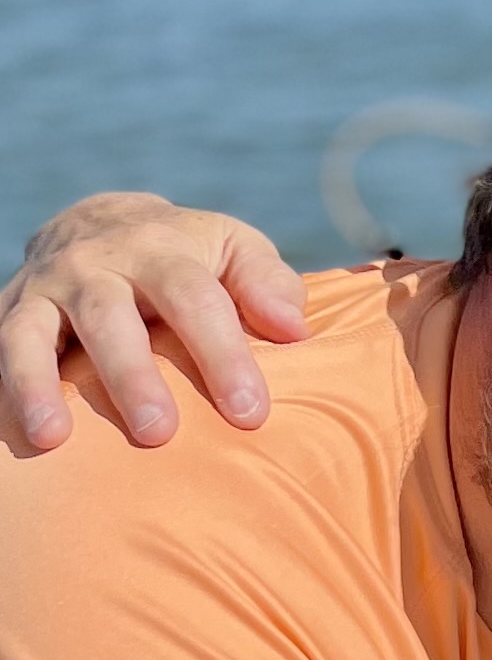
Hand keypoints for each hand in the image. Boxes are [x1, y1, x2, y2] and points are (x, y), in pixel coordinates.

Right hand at [0, 194, 304, 455]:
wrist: (102, 222)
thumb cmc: (192, 255)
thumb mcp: (236, 250)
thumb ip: (268, 284)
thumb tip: (294, 329)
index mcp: (161, 249)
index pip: (194, 300)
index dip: (222, 355)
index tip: (248, 412)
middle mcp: (95, 264)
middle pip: (111, 319)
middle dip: (132, 377)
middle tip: (158, 434)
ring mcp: (46, 288)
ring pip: (33, 333)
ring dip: (39, 384)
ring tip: (53, 437)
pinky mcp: (10, 311)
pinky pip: (0, 348)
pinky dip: (6, 387)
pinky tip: (23, 432)